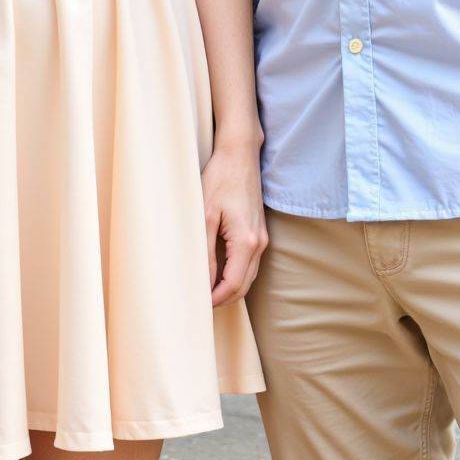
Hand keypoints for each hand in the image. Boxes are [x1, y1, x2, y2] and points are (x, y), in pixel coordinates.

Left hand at [201, 139, 268, 308]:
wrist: (240, 155)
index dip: (215, 299)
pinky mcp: (259, 232)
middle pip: (244, 286)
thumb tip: (204, 282)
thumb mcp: (206, 217)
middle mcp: (259, 243)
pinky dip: (235, 274)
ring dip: (229, 288)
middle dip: (222, 298)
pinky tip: (216, 272)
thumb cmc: (220, 180)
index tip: (197, 304)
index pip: (233, 285)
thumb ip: (206, 253)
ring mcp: (261, 237)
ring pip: (248, 276)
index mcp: (246, 241)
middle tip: (198, 301)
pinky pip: (249, 263)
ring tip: (204, 290)